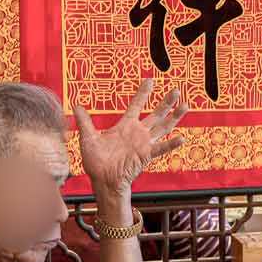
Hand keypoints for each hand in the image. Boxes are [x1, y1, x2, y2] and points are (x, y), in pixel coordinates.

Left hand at [75, 78, 188, 192]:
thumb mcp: (88, 138)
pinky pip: (161, 148)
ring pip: (163, 127)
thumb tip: (75, 105)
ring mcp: (144, 144)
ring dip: (174, 117)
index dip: (144, 93)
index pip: (137, 105)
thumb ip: (85, 121)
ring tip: (185, 106)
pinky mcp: (146, 155)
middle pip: (156, 114)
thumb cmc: (96, 162)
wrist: (103, 180)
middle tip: (177, 90)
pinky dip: (171, 144)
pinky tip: (181, 138)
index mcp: (125, 126)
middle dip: (166, 102)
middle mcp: (138, 133)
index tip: (150, 80)